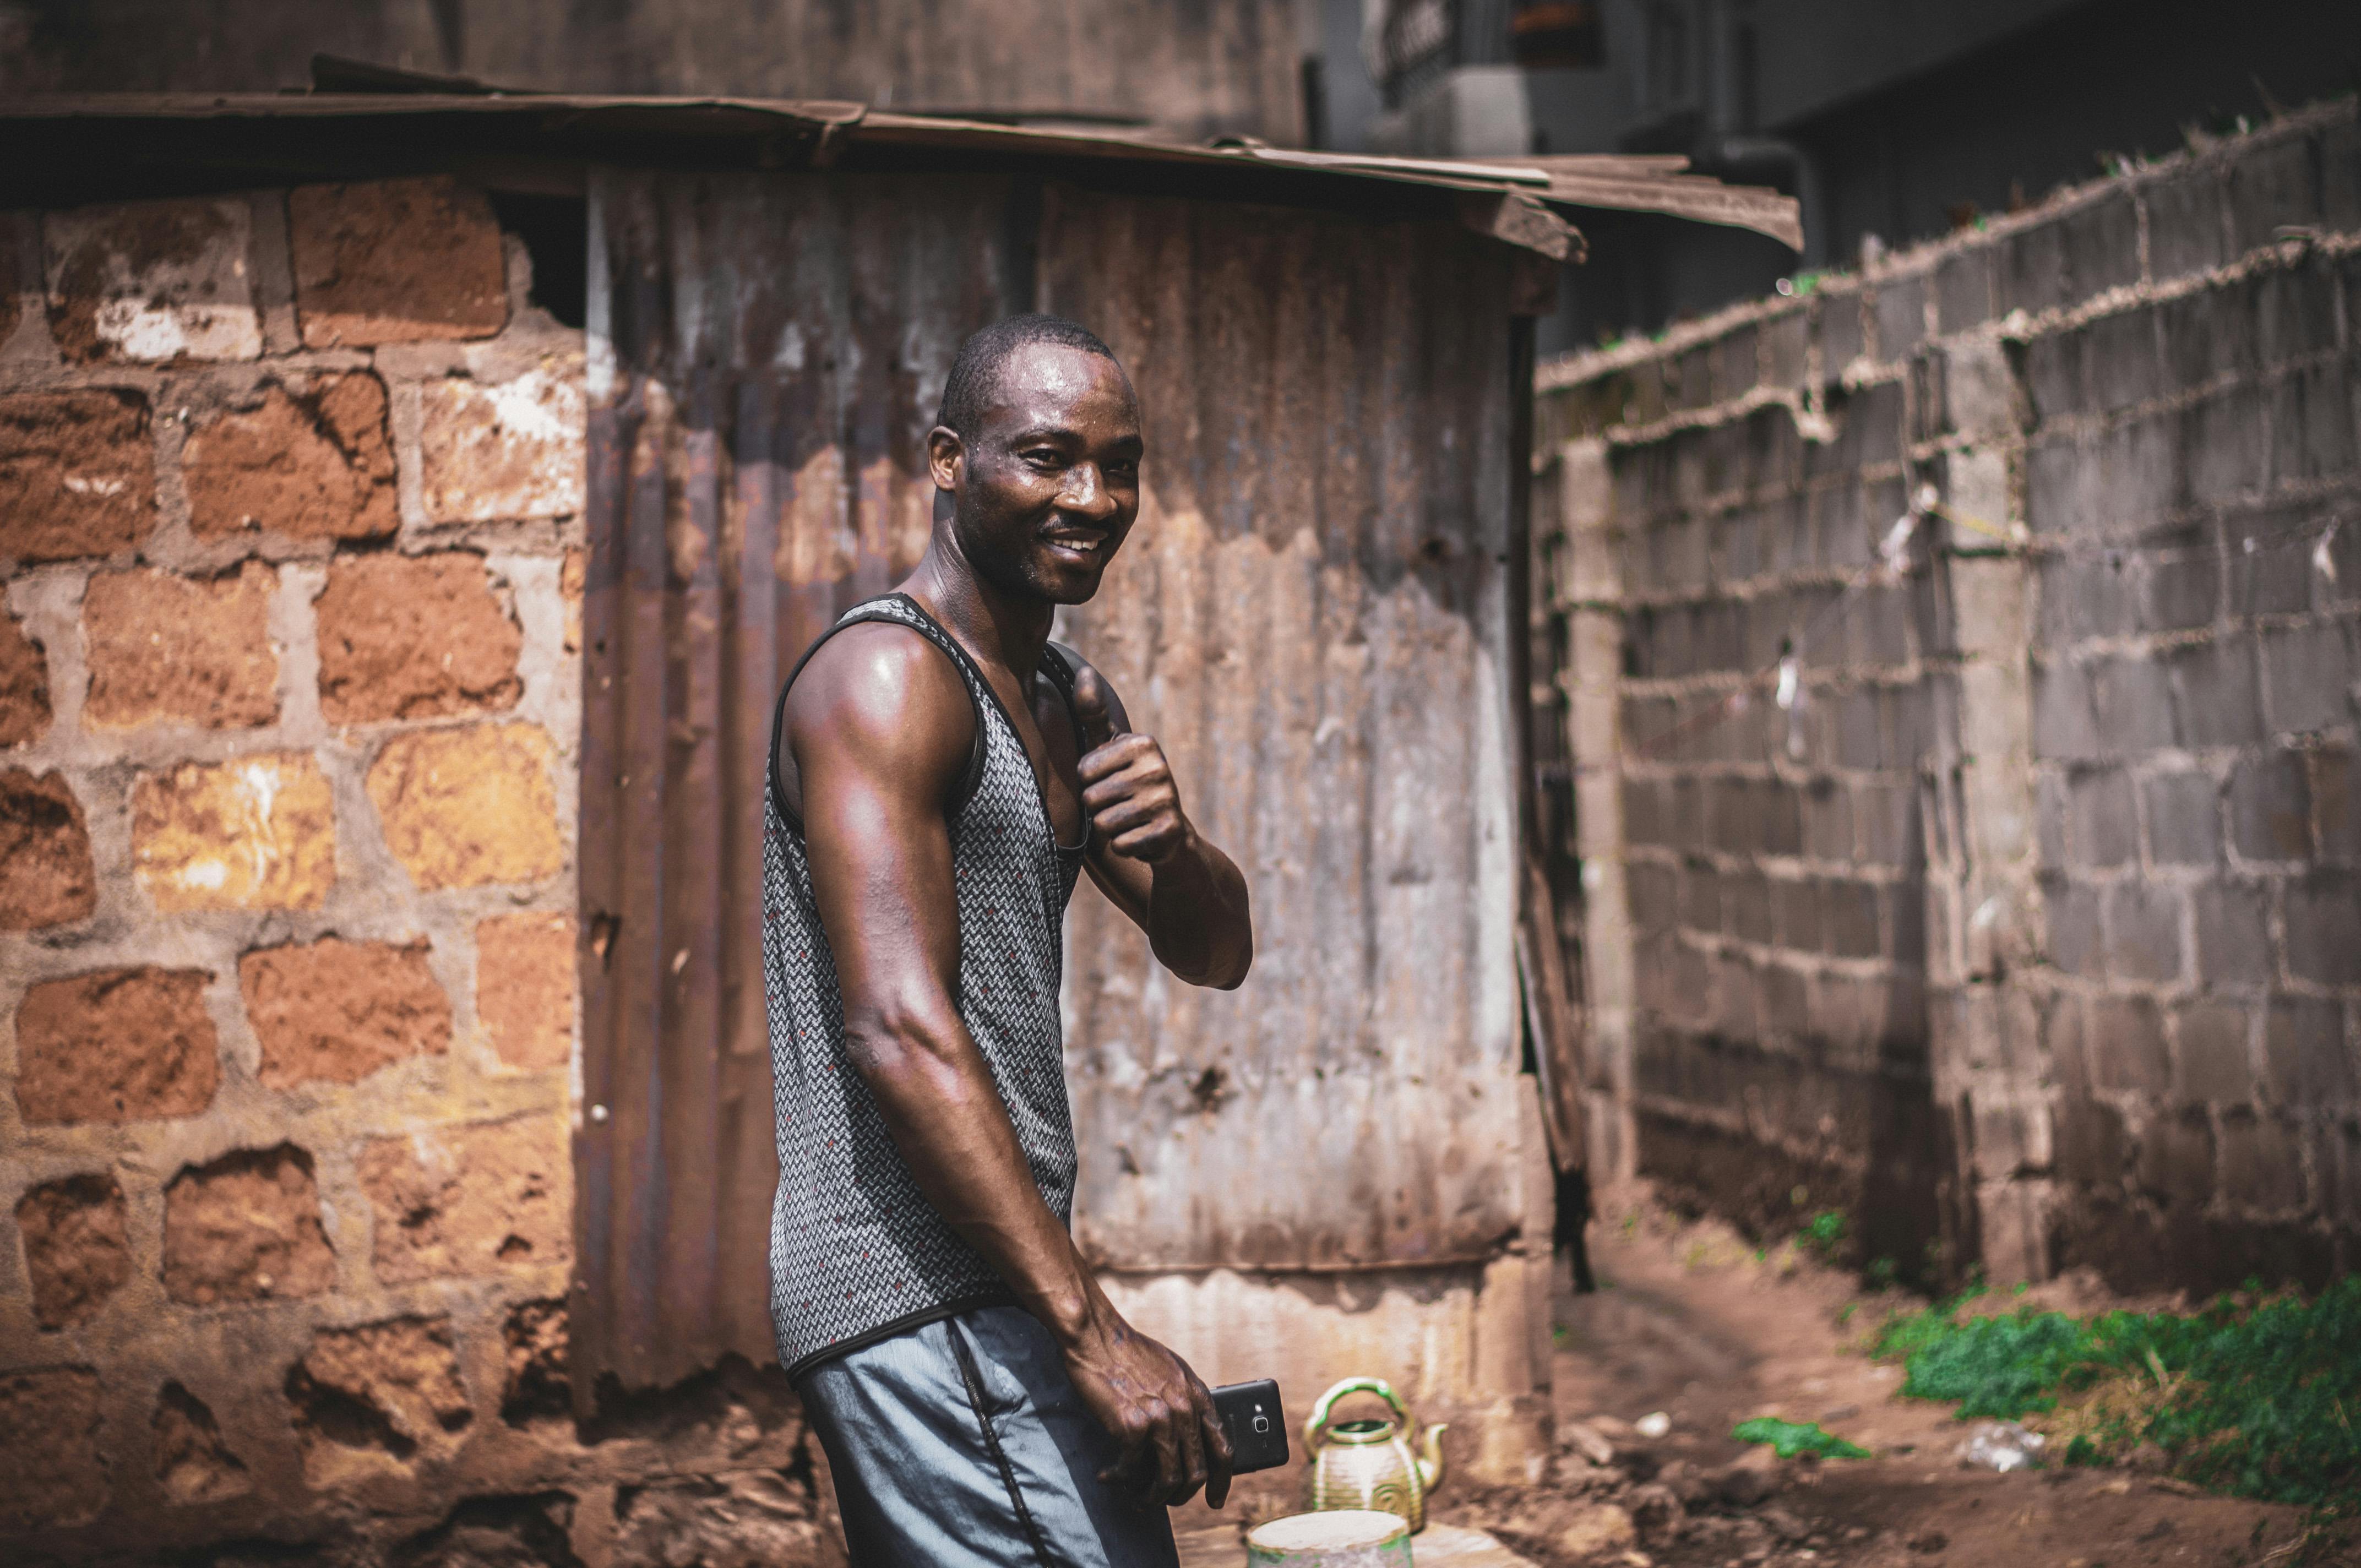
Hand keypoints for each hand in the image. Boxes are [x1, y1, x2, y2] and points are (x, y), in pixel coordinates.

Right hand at [1060, 1302, 1233, 1507]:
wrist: (1097, 1337)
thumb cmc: (1129, 1353)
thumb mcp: (1172, 1371)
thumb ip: (1185, 1402)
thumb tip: (1188, 1437)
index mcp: (1198, 1396)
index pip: (1223, 1449)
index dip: (1221, 1481)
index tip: (1215, 1499)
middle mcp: (1184, 1410)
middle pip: (1196, 1473)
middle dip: (1180, 1495)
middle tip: (1165, 1501)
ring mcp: (1160, 1420)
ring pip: (1167, 1480)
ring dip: (1152, 1497)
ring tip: (1137, 1498)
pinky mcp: (1132, 1427)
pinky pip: (1132, 1470)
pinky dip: (1120, 1479)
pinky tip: (1109, 1476)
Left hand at [1071, 667, 1192, 863]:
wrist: (1167, 833)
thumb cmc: (1128, 783)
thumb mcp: (1111, 747)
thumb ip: (1094, 713)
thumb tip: (1084, 671)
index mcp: (1143, 744)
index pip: (1084, 771)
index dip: (1089, 783)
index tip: (1110, 781)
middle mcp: (1159, 768)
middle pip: (1092, 799)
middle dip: (1098, 808)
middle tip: (1120, 804)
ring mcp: (1166, 800)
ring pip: (1104, 823)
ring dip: (1109, 828)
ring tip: (1129, 819)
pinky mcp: (1168, 831)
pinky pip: (1121, 844)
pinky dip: (1124, 845)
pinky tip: (1139, 836)